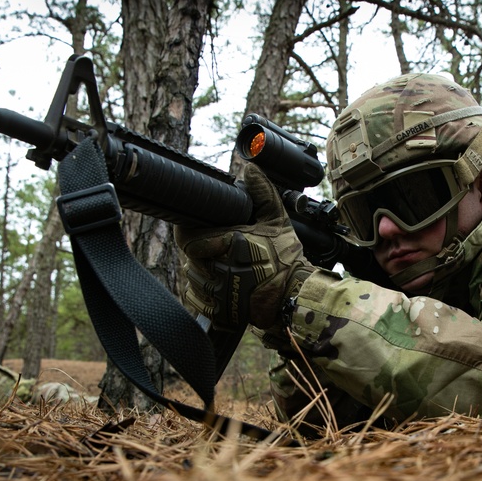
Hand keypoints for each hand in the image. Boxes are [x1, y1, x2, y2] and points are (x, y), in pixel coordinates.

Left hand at [175, 164, 313, 331]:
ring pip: (192, 277)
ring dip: (201, 270)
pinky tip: (219, 284)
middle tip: (214, 247)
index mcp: (230, 244)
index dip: (186, 232)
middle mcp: (219, 270)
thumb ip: (262, 193)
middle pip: (189, 257)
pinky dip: (202, 291)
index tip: (190, 227)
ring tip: (221, 264)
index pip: (188, 239)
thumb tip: (251, 168)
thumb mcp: (277, 220)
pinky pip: (196, 298)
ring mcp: (217, 293)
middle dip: (198, 250)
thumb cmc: (286, 260)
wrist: (295, 297)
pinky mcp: (218, 312)